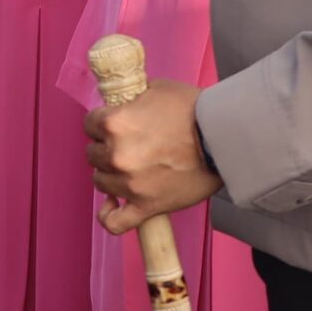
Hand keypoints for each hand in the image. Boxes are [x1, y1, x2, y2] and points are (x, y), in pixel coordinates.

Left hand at [86, 77, 223, 234]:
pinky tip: (112, 205)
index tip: (113, 125)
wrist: (222, 138)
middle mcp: (116, 155)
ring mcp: (129, 184)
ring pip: (101, 181)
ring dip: (110, 175)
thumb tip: (124, 102)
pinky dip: (109, 216)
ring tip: (128, 169)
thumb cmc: (193, 109)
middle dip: (106, 148)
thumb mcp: (156, 88)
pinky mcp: (146, 206)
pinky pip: (115, 222)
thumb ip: (133, 98)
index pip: (89, 124)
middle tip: (128, 145)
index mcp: (115, 123)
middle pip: (93, 154)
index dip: (101, 123)